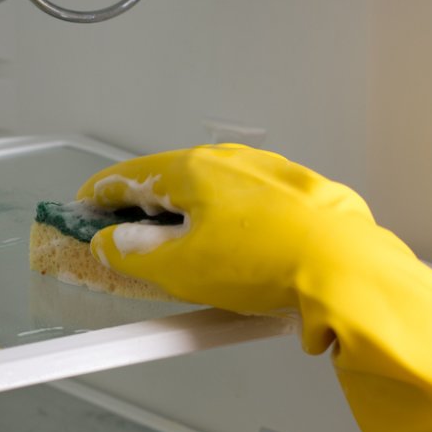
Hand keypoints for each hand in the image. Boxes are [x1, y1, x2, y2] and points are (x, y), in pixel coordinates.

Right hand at [76, 143, 375, 316]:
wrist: (346, 269)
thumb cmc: (263, 262)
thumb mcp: (179, 269)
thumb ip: (133, 254)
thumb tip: (111, 243)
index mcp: (193, 168)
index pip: (130, 176)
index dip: (100, 195)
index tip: (85, 209)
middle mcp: (232, 161)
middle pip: (172, 182)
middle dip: (146, 210)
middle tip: (131, 240)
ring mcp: (271, 175)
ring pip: (215, 194)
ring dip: (192, 220)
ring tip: (186, 258)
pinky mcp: (304, 197)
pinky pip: (252, 208)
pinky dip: (232, 227)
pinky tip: (236, 259)